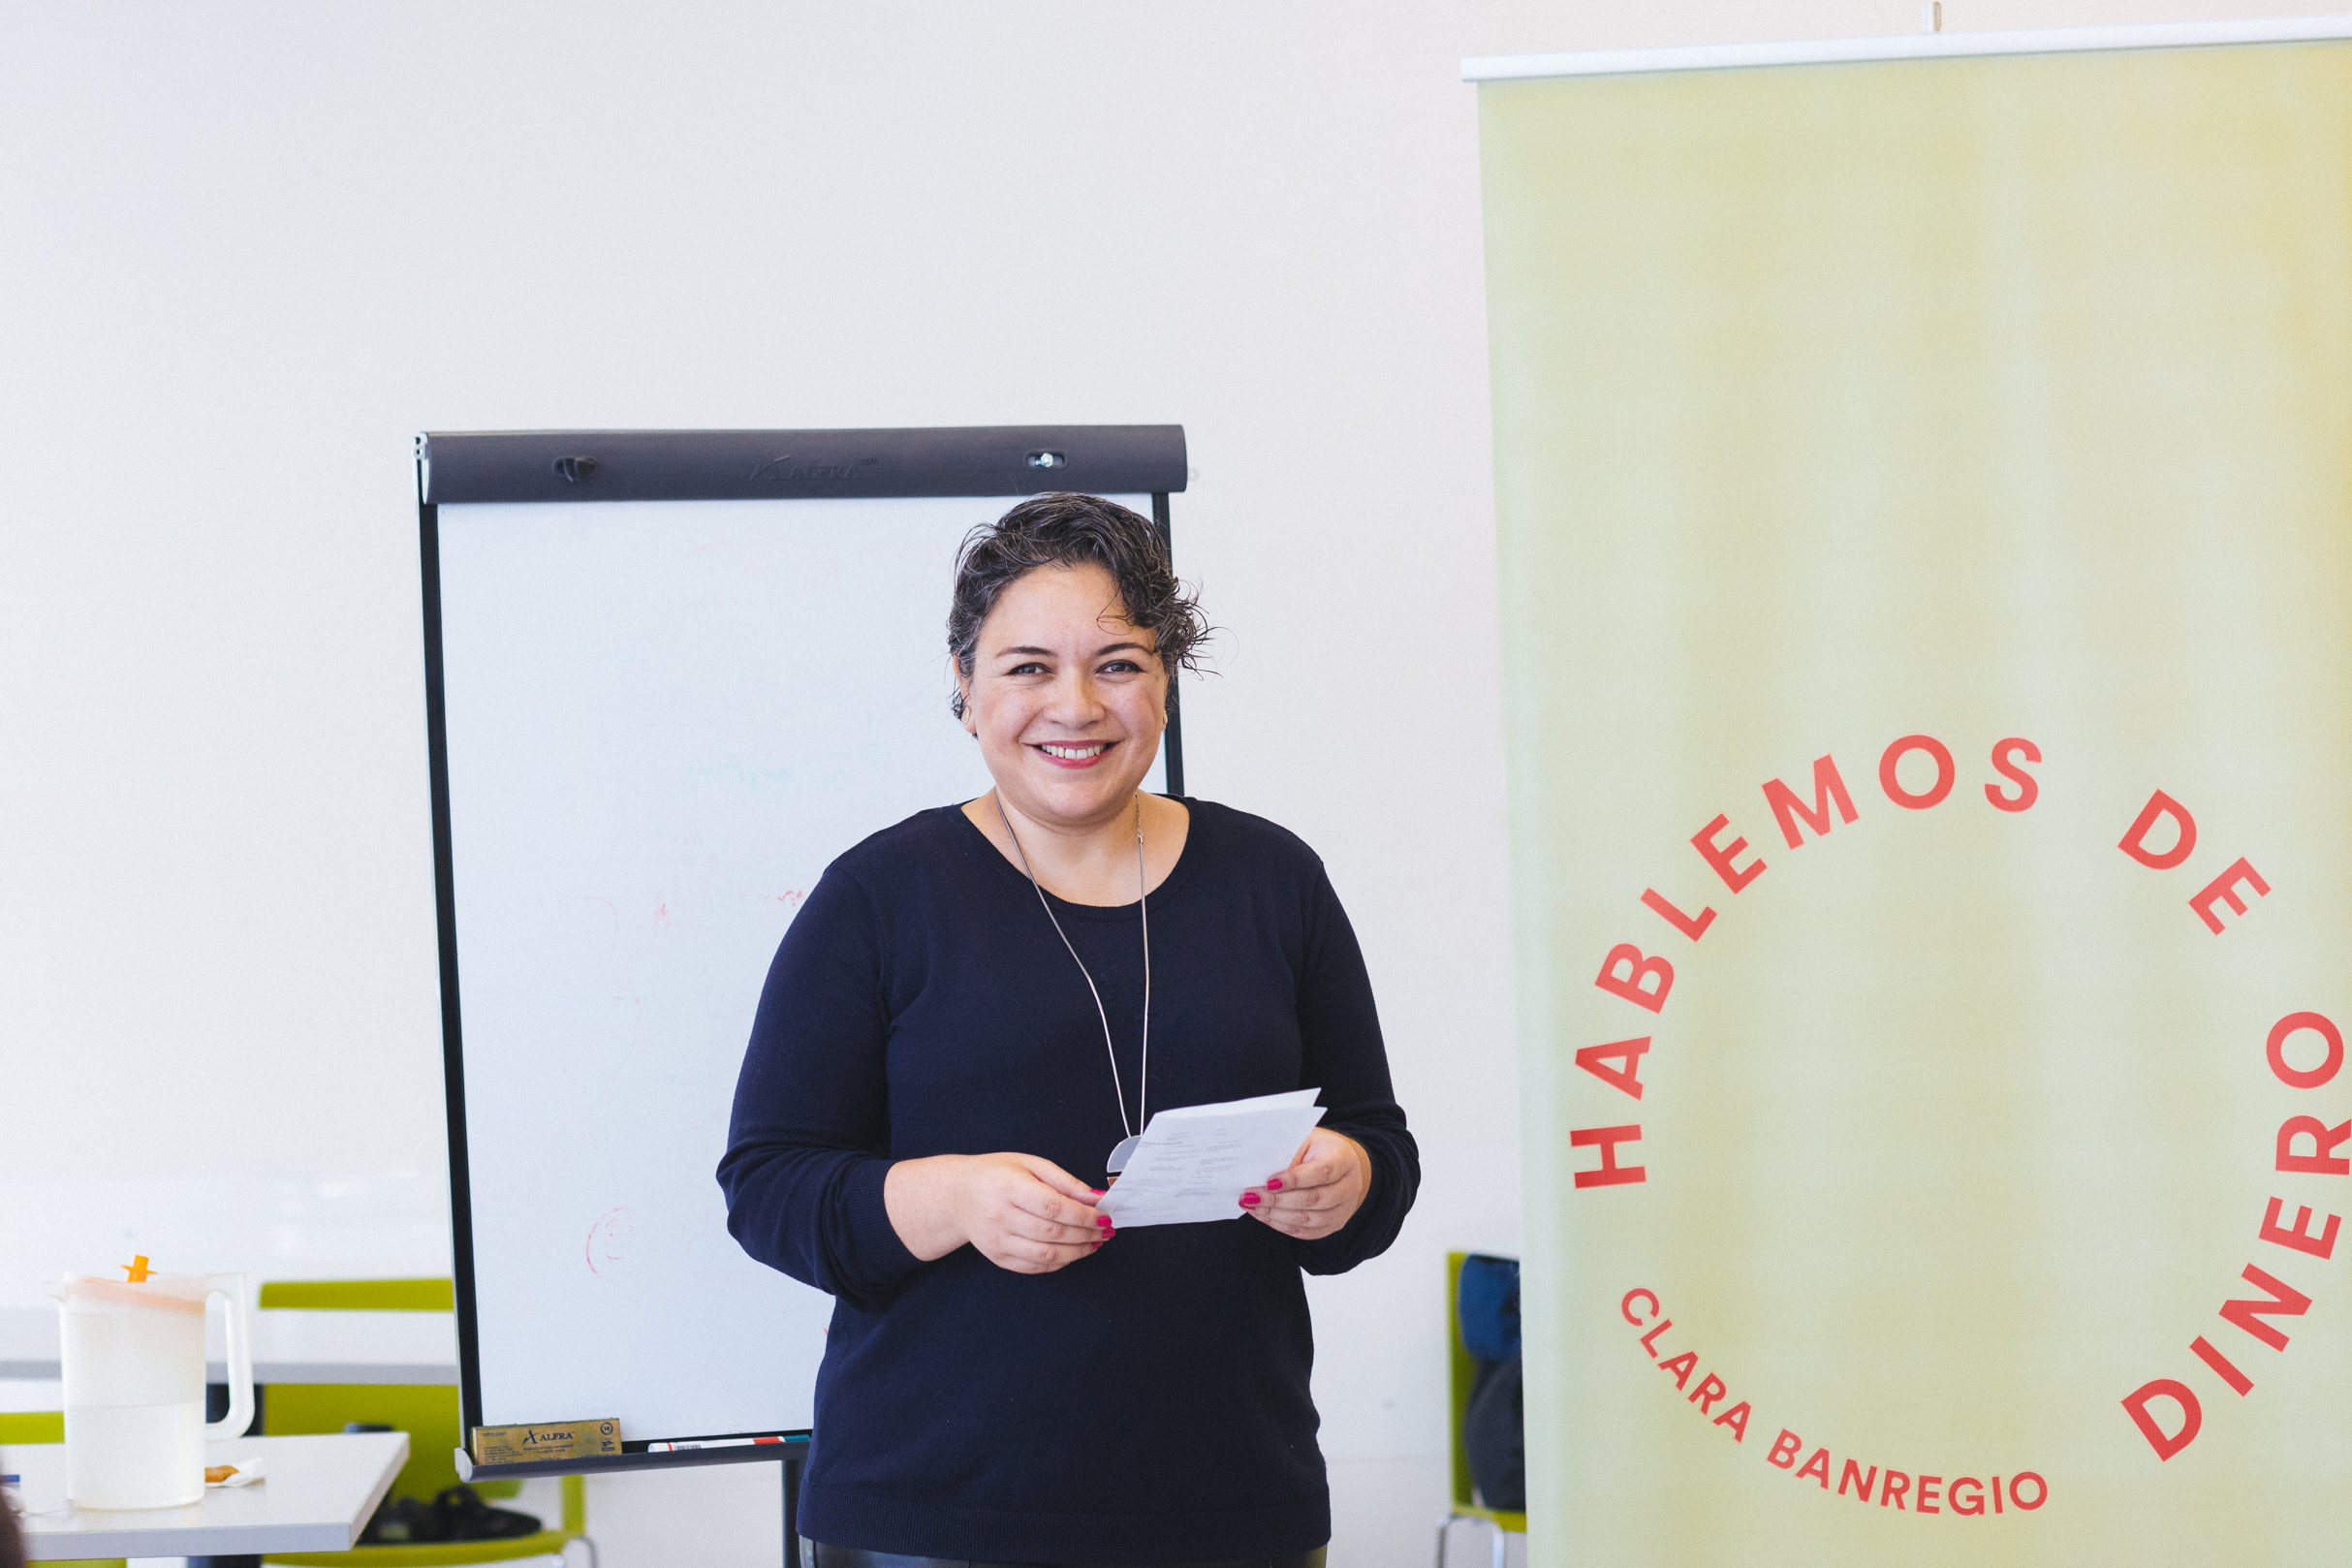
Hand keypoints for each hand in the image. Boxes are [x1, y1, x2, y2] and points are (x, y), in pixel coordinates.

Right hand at [885, 1152, 1110, 1273]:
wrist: (958, 1195)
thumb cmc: (997, 1175)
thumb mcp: (1030, 1164)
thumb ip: (1064, 1182)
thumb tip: (1096, 1198)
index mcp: (1008, 1187)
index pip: (1053, 1207)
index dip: (1083, 1215)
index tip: (1104, 1216)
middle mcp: (999, 1216)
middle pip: (1052, 1233)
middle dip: (1086, 1234)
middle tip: (1106, 1230)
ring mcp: (996, 1241)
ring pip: (1046, 1255)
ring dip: (1077, 1252)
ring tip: (1094, 1243)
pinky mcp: (997, 1257)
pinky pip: (1034, 1267)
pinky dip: (1059, 1262)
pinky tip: (1072, 1252)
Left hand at [1240, 1127, 1369, 1239]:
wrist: (1337, 1164)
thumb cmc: (1316, 1149)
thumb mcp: (1305, 1140)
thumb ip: (1289, 1154)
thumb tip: (1261, 1172)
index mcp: (1344, 1158)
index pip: (1322, 1172)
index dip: (1295, 1179)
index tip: (1269, 1182)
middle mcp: (1350, 1186)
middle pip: (1315, 1199)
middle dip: (1279, 1200)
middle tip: (1252, 1196)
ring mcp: (1344, 1209)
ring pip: (1309, 1220)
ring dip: (1277, 1216)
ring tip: (1253, 1206)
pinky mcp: (1334, 1225)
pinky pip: (1306, 1232)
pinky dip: (1282, 1226)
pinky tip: (1264, 1216)